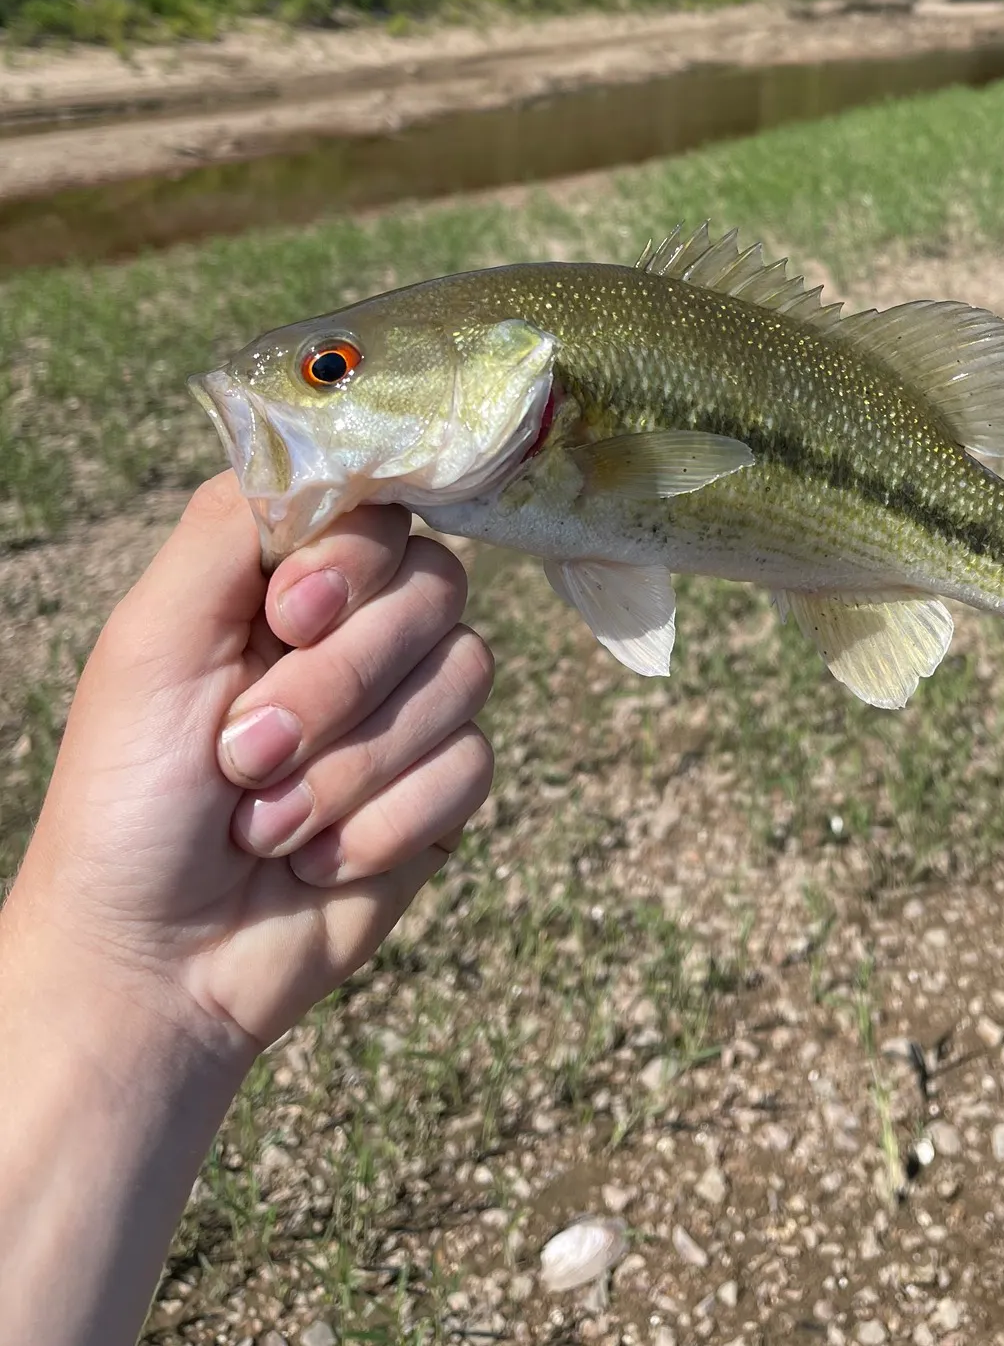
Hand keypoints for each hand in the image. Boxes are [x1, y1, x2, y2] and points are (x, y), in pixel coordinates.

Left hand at [9, 471, 494, 1062]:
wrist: (156, 963)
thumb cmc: (127, 798)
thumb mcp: (152, 642)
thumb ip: (234, 528)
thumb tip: (327, 441)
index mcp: (289, 584)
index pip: (381, 509)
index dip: (353, 561)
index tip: (289, 619)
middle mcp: (361, 634)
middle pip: (437, 589)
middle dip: (339, 685)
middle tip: (244, 753)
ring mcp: (409, 712)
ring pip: (466, 678)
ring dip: (353, 767)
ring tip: (267, 825)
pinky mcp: (442, 790)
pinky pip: (473, 767)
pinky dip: (386, 821)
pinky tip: (321, 861)